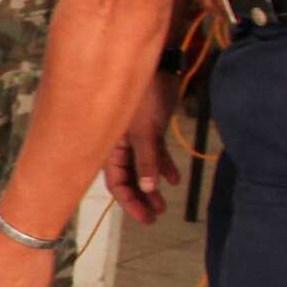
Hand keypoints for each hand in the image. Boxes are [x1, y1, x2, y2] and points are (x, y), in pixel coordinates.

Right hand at [105, 74, 182, 223]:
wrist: (160, 68)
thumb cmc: (145, 96)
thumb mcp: (145, 131)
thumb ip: (147, 159)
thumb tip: (149, 188)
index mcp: (112, 147)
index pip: (117, 182)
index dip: (130, 201)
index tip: (145, 218)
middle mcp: (121, 146)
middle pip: (129, 179)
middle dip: (140, 199)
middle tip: (154, 218)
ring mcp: (137, 139)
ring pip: (143, 170)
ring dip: (152, 187)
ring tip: (164, 206)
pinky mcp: (151, 131)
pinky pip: (156, 155)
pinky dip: (164, 167)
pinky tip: (175, 180)